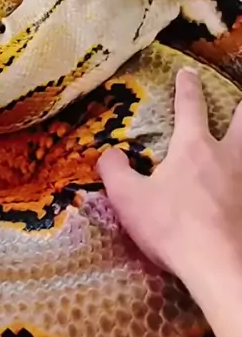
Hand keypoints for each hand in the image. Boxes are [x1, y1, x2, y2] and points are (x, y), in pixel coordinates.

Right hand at [97, 67, 241, 297]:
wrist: (219, 264)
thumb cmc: (172, 227)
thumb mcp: (129, 199)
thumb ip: (115, 173)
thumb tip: (108, 154)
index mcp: (194, 148)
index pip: (190, 107)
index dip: (187, 88)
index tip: (187, 73)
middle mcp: (228, 157)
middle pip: (241, 121)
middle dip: (239, 109)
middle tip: (239, 103)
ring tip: (239, 140)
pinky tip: (239, 189)